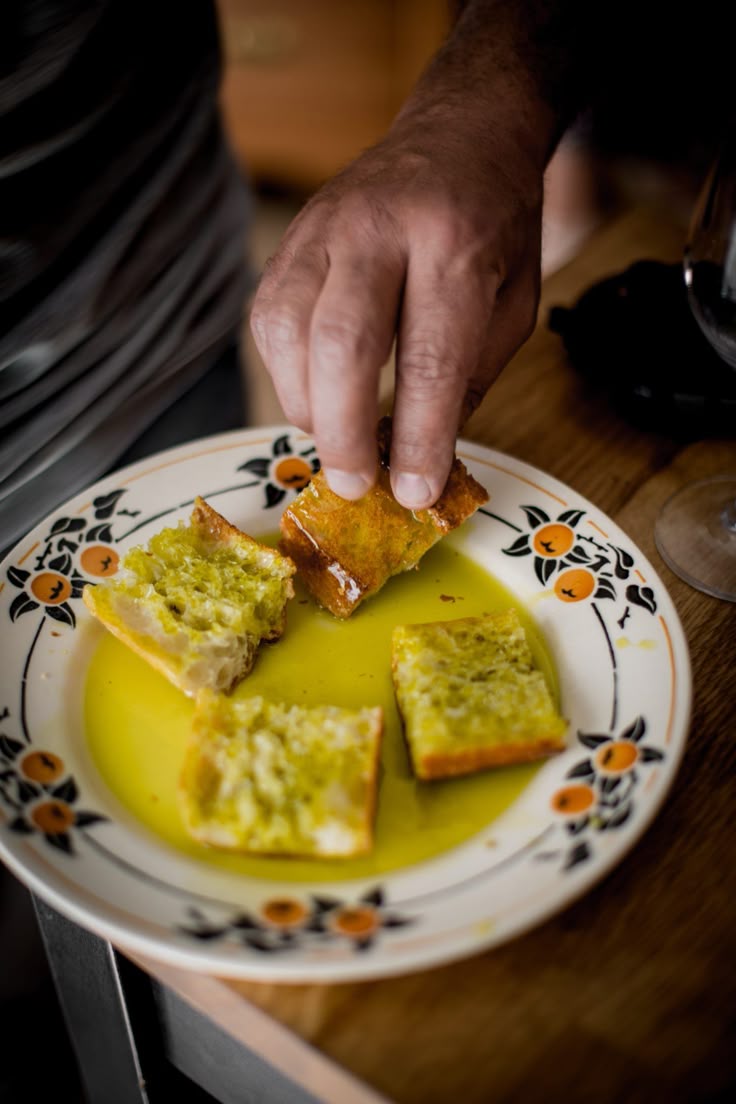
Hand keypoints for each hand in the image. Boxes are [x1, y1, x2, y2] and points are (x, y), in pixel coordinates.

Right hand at [250, 12, 556, 508]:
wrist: (459, 136)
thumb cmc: (493, 231)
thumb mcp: (511, 308)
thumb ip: (466, 381)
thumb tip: (418, 463)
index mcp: (455, 244)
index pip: (430, 358)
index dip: (420, 436)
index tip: (416, 493)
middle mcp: (379, 228)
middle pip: (342, 343)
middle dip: (345, 431)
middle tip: (356, 485)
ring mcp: (322, 228)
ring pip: (289, 331)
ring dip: (308, 407)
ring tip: (338, 444)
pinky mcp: (289, 241)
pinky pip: (268, 320)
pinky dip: (286, 375)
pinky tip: (315, 398)